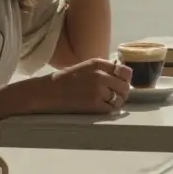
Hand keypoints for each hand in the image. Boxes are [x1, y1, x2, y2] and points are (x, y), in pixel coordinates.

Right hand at [17, 58, 132, 114]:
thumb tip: (122, 75)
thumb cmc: (64, 80)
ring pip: (121, 98)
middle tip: (113, 96)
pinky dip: (109, 110)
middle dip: (121, 92)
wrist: (46, 92)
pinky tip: (100, 108)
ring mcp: (98, 89)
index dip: (125, 80)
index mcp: (98, 63)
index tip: (120, 84)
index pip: (125, 71)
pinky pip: (112, 109)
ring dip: (116, 102)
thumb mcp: (85, 67)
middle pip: (125, 86)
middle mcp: (100, 75)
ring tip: (106, 103)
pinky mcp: (94, 104)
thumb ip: (103, 69)